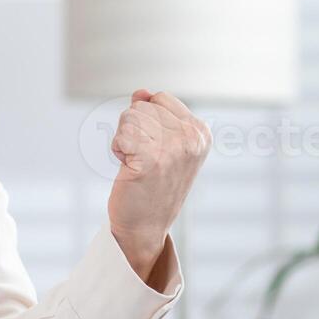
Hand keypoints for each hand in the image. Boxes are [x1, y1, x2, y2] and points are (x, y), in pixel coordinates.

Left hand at [106, 88, 211, 280]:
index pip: (159, 98)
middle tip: (144, 159)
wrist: (145, 226)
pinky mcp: (150, 160)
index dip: (148, 121)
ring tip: (138, 164)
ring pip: (130, 116)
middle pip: (142, 105)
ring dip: (125, 140)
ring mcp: (174, 148)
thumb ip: (154, 114)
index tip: (156, 148)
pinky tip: (129, 169)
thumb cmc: (151, 184)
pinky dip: (118, 150)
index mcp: (200, 132)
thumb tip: (141, 92)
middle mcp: (192, 138)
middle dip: (134, 129)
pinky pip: (121, 134)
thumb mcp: (162, 144)